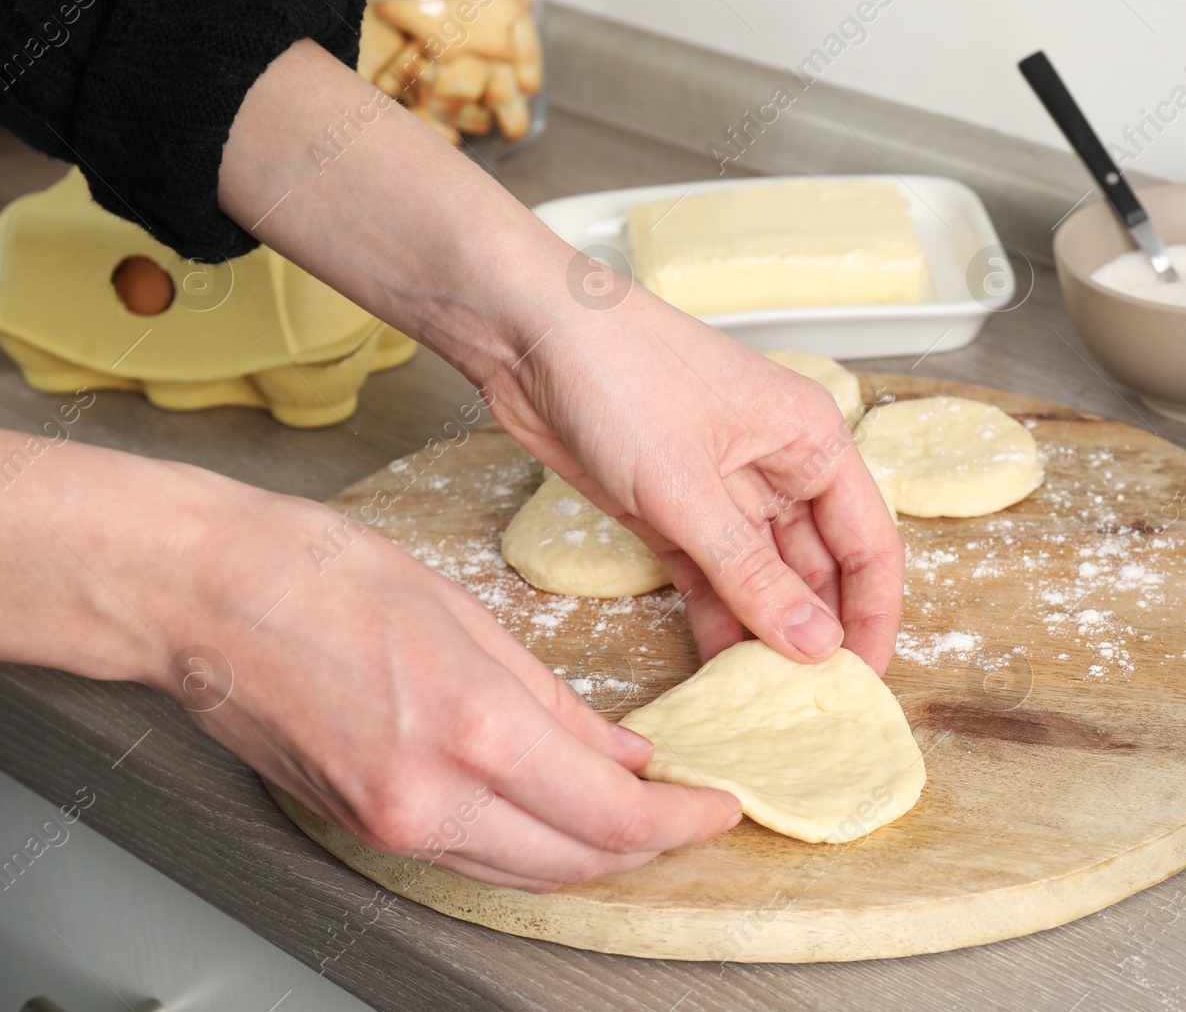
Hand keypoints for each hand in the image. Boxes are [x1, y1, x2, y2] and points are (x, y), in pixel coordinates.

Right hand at [167, 480, 742, 890]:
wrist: (203, 596)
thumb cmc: (321, 575)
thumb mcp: (470, 615)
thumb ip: (558, 703)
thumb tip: (623, 755)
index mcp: (472, 729)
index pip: (613, 815)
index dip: (682, 820)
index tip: (718, 805)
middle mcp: (432, 798)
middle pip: (578, 861)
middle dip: (649, 845)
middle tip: (689, 812)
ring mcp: (392, 824)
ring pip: (528, 873)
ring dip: (593, 854)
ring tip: (637, 816)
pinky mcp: (365, 829)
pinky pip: (475, 859)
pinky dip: (531, 846)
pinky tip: (558, 813)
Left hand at [475, 291, 903, 671]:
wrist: (527, 332)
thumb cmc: (621, 373)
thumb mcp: (690, 487)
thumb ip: (752, 574)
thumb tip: (815, 645)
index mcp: (812, 441)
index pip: (869, 543)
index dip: (873, 615)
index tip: (864, 682)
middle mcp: (778, 467)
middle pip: (820, 566)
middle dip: (818, 634)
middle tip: (812, 708)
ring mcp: (723, 489)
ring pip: (763, 578)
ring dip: (765, 634)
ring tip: (765, 701)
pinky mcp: (670, 508)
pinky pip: (709, 577)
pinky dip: (716, 619)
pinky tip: (720, 669)